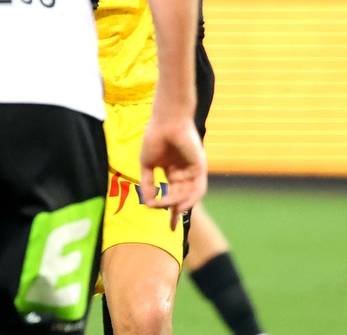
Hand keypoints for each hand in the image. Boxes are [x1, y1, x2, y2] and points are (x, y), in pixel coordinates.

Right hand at [139, 115, 207, 229]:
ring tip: (170, 211)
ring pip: (189, 194)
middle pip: (182, 197)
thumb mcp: (147, 165)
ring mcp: (192, 170)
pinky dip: (190, 198)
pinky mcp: (200, 166)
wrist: (165, 122)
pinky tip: (180, 205)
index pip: (173, 194)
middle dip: (176, 212)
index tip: (168, 226)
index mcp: (172, 170)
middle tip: (170, 225)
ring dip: (180, 204)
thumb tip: (148, 204)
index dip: (169, 209)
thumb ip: (148, 184)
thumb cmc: (154, 138)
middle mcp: (184, 172)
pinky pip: (198, 188)